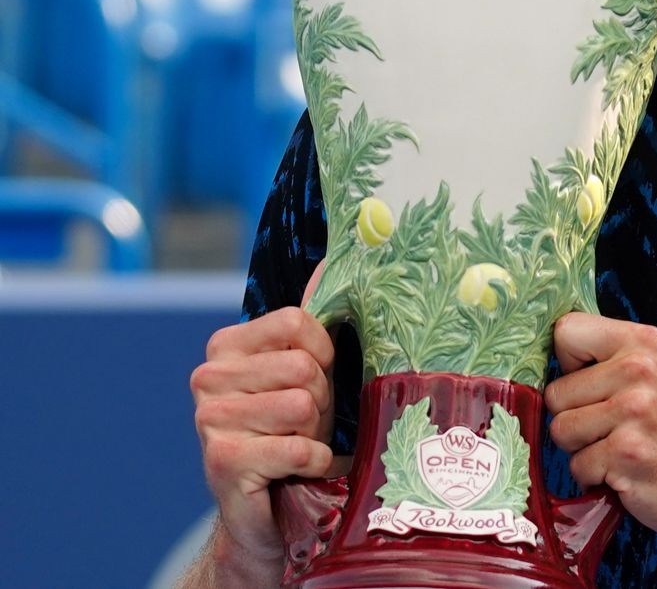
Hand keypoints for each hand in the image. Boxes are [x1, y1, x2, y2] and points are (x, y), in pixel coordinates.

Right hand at [189, 298, 337, 573]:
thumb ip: (313, 321)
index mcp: (226, 346)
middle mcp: (207, 377)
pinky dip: (312, 462)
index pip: (297, 321)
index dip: (323, 353)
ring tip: (298, 445)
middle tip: (306, 423)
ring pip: (302, 405)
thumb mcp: (307, 371)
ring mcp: (208, 419)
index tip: (316, 379)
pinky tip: (295, 471)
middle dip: (322, 399)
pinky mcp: (221, 460)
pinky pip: (298, 447)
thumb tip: (333, 259)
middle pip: (304, 366)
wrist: (268, 513)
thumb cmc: (292, 434)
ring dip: (316, 432)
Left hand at [548, 312, 656, 548]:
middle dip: (574, 416)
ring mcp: (634, 411)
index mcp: (643, 341)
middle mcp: (639, 369)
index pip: (566, 331)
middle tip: (612, 427)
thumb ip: (607, 357)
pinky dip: (594, 476)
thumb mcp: (653, 373)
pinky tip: (623, 471)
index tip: (593, 384)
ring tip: (616, 448)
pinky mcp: (627, 453)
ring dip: (581, 449)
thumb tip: (545, 353)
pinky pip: (577, 465)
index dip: (569, 364)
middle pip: (555, 391)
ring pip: (560, 429)